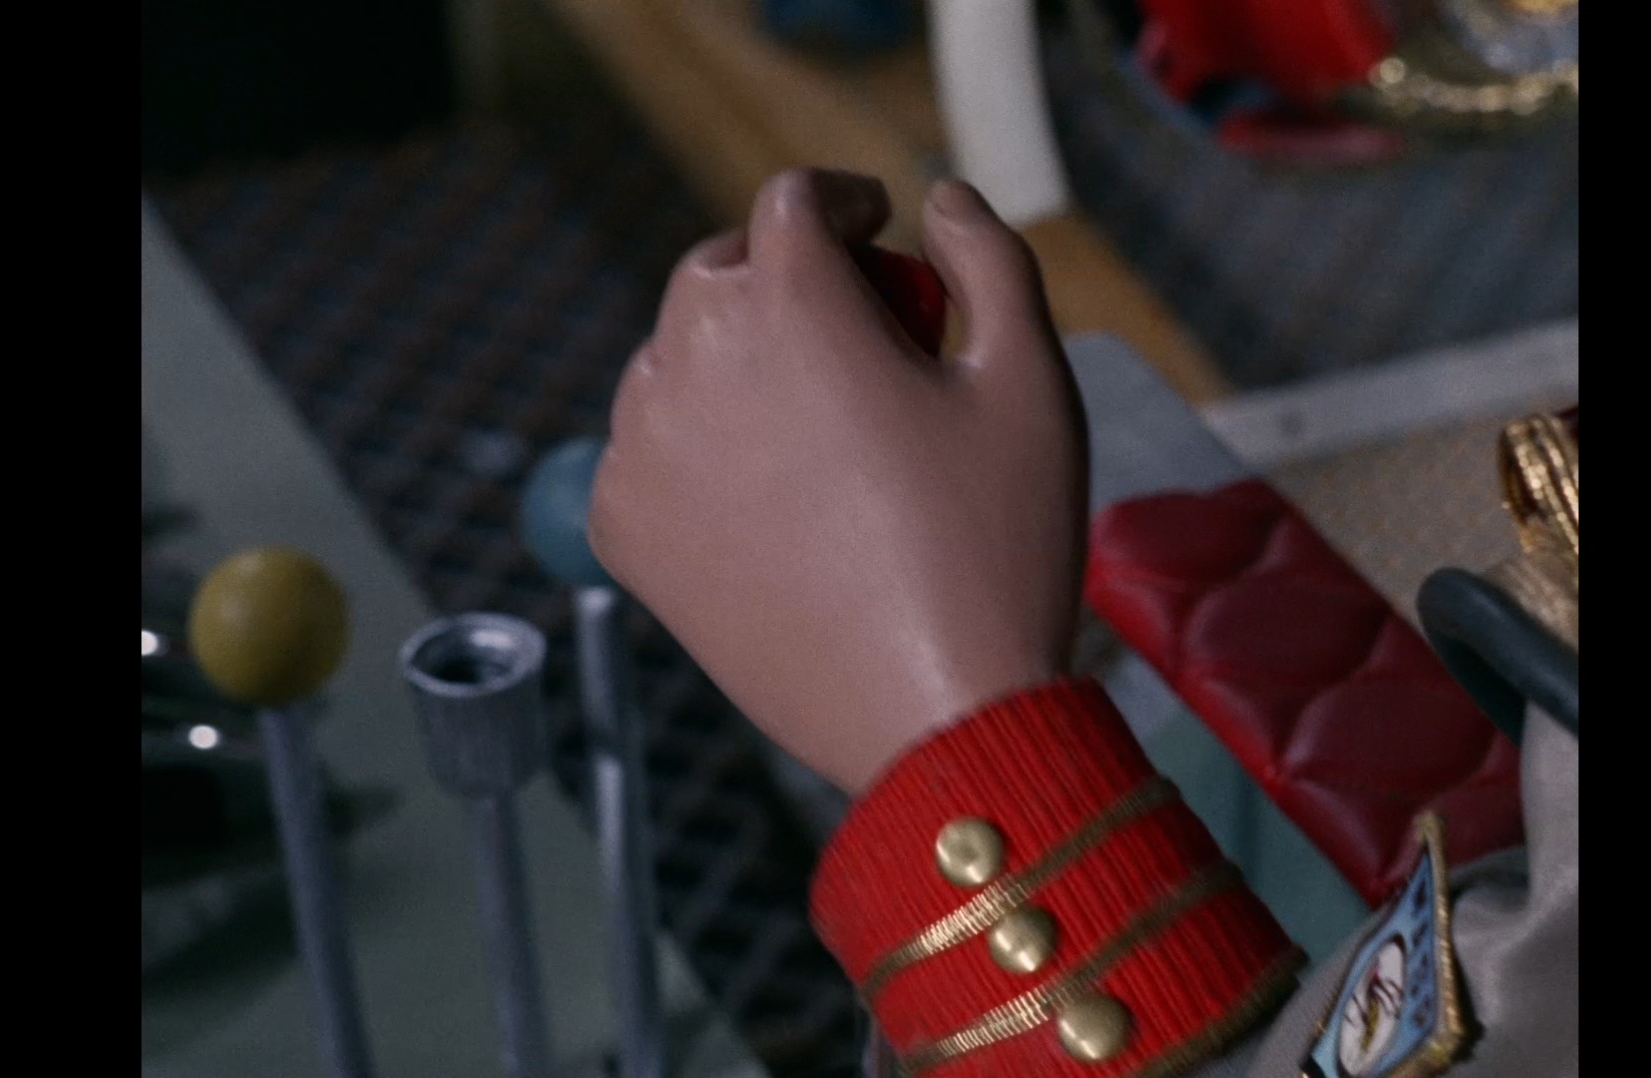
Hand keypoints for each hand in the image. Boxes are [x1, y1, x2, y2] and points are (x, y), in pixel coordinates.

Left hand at [589, 169, 1087, 793]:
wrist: (935, 718)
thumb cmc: (995, 544)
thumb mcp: (1030, 380)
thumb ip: (989, 259)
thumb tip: (937, 202)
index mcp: (790, 305)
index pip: (793, 202)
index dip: (845, 203)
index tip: (878, 232)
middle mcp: (691, 358)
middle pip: (722, 270)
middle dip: (787, 279)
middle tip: (861, 336)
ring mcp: (641, 447)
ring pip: (675, 357)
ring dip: (736, 360)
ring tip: (816, 425)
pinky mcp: (620, 528)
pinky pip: (643, 447)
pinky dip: (693, 446)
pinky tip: (764, 494)